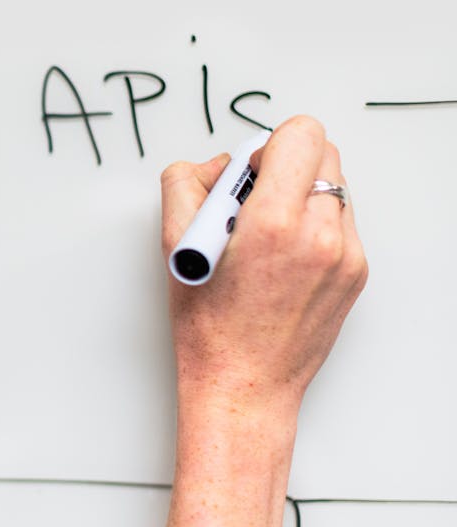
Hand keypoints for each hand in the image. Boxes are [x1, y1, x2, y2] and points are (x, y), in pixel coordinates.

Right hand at [143, 116, 367, 526]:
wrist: (244, 387)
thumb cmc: (209, 328)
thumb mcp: (175, 247)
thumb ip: (187, 184)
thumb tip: (216, 163)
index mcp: (275, 223)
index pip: (299, 134)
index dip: (266, 146)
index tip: (247, 174)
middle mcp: (321, 234)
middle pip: (323, 152)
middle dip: (285, 166)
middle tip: (251, 203)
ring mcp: (347, 254)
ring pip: (334, 186)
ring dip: (301, 195)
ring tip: (264, 235)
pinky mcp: (357, 272)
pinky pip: (340, 221)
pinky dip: (313, 225)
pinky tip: (282, 258)